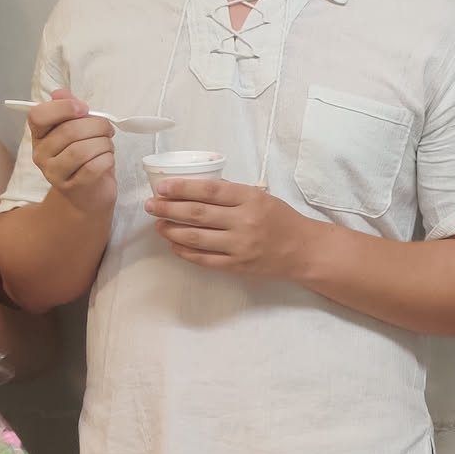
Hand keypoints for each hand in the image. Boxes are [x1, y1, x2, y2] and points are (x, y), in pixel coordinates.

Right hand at [28, 89, 116, 214]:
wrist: (88, 195)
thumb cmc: (84, 157)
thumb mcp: (77, 129)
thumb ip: (69, 109)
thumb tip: (60, 93)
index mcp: (40, 135)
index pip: (38, 115)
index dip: (63, 108)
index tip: (84, 109)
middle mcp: (41, 154)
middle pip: (68, 131)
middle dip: (97, 126)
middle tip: (108, 129)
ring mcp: (54, 173)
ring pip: (81, 150)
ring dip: (103, 144)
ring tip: (108, 145)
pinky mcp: (72, 187)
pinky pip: (92, 167)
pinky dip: (106, 159)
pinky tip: (108, 159)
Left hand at [145, 177, 320, 278]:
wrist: (303, 250)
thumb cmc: (281, 220)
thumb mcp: (261, 198)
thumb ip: (232, 194)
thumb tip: (195, 189)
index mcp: (251, 199)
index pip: (209, 190)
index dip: (182, 188)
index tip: (163, 187)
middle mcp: (244, 222)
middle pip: (197, 213)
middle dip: (168, 208)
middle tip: (151, 205)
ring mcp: (240, 246)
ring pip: (196, 237)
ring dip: (172, 230)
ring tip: (159, 225)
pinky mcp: (237, 266)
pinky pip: (203, 259)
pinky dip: (185, 251)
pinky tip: (174, 244)